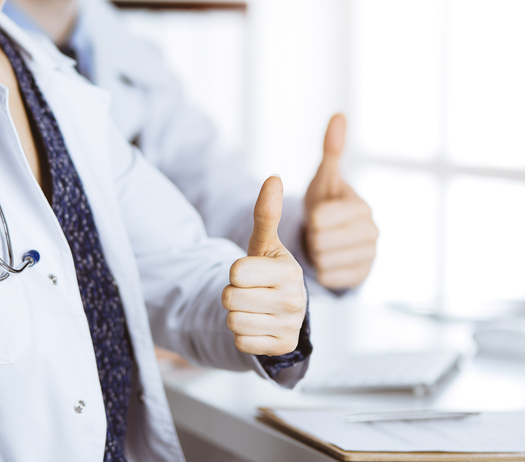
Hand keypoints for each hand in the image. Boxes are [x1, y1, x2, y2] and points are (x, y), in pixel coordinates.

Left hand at [222, 176, 307, 355]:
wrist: (285, 310)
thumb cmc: (269, 271)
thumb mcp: (265, 243)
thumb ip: (267, 213)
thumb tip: (274, 178)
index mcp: (289, 270)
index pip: (235, 272)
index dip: (235, 272)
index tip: (251, 272)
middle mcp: (294, 299)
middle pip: (230, 297)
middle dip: (233, 294)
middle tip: (251, 291)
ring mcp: (289, 325)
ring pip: (233, 321)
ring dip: (237, 315)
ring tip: (254, 307)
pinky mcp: (281, 346)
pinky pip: (240, 343)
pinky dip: (244, 335)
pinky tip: (259, 324)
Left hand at [303, 114, 378, 289]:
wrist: (336, 236)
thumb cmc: (326, 202)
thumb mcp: (325, 178)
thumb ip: (331, 151)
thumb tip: (339, 114)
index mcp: (362, 207)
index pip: (319, 219)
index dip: (311, 219)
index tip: (317, 216)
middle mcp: (372, 232)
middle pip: (320, 241)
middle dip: (313, 237)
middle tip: (319, 232)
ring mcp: (370, 256)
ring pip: (323, 261)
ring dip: (316, 255)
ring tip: (323, 245)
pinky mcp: (363, 276)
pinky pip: (328, 277)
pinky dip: (322, 271)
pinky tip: (328, 260)